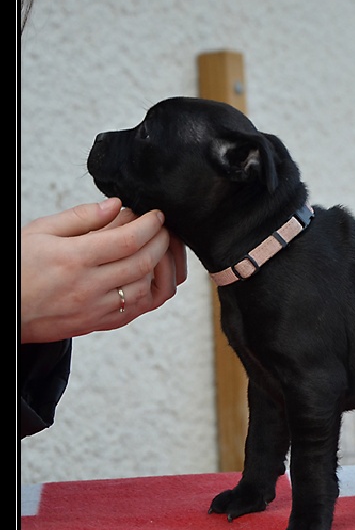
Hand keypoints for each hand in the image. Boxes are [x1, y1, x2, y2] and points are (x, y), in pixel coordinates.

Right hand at [20, 198, 187, 343]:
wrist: (6, 310)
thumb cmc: (19, 268)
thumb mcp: (40, 231)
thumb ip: (81, 217)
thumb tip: (116, 205)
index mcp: (74, 258)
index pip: (128, 239)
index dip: (150, 225)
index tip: (157, 216)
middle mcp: (88, 286)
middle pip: (143, 263)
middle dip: (161, 242)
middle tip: (163, 230)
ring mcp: (95, 308)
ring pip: (145, 288)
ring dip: (159, 268)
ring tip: (159, 250)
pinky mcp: (98, 324)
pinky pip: (137, 310)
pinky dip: (150, 292)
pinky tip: (149, 277)